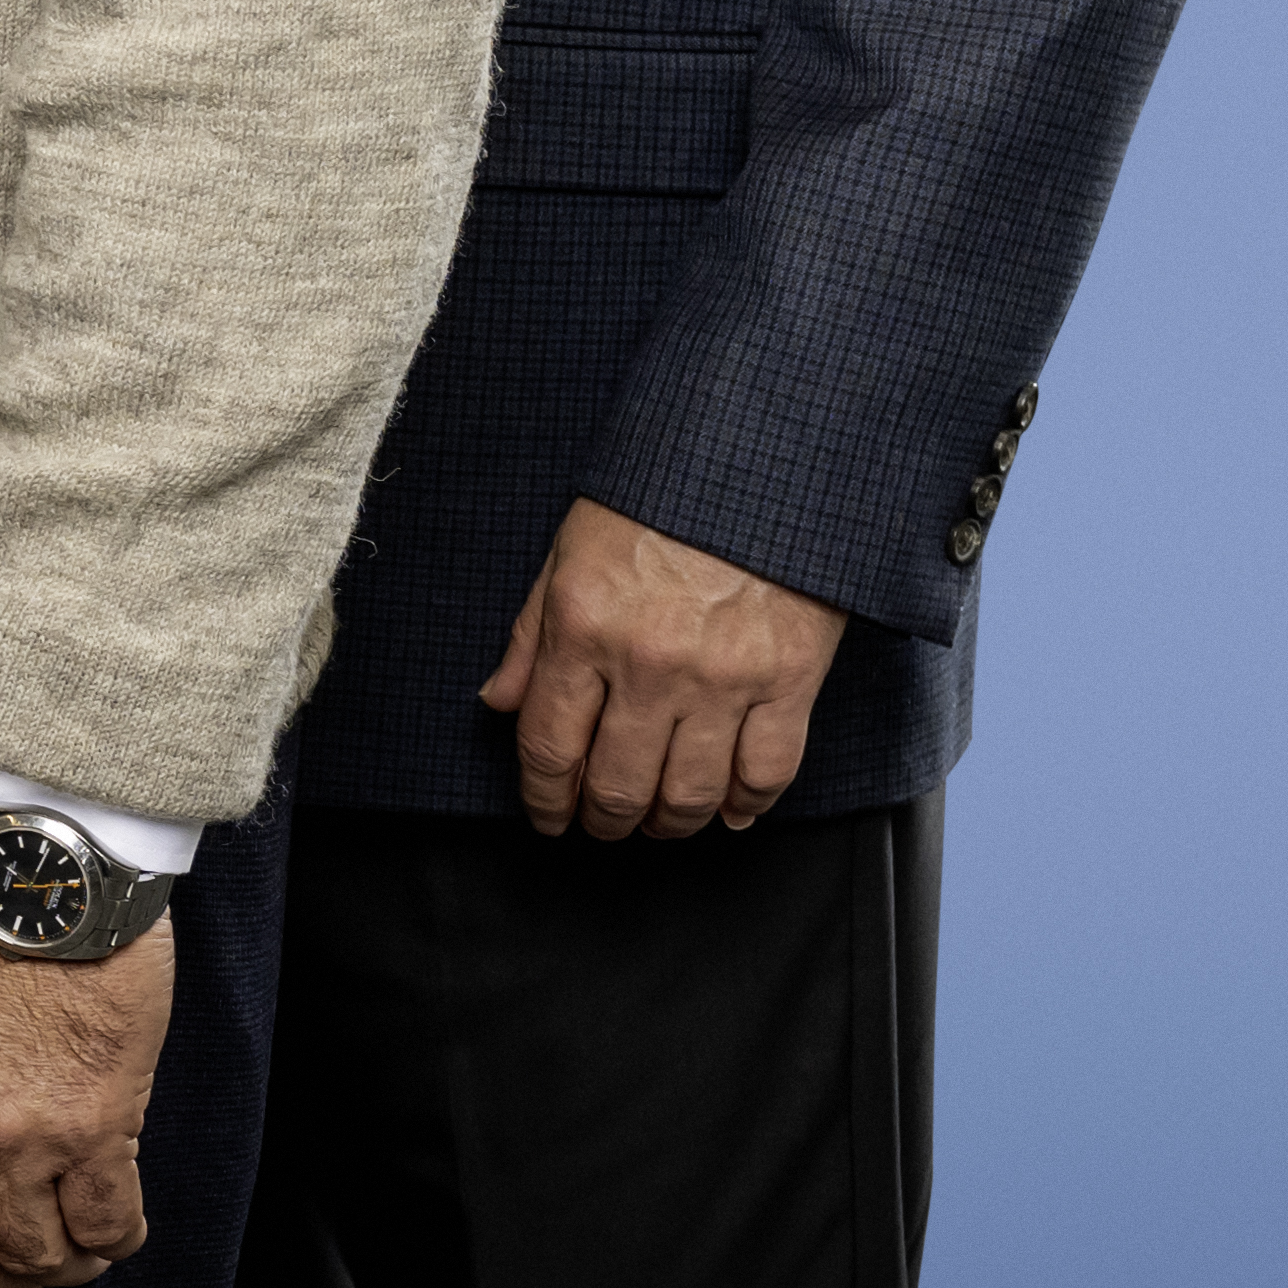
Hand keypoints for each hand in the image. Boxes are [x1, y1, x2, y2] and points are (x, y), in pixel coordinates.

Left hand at [476, 496, 849, 838]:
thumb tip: (498, 703)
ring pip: (689, 793)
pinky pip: (766, 771)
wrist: (759, 462)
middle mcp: (649, 664)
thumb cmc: (658, 499)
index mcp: (583, 629)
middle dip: (603, 820)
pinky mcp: (789, 680)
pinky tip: (731, 812)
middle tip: (602, 825)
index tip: (549, 817)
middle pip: (617, 784)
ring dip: (669, 823)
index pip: (550, 746)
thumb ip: (530, 635)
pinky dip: (747, 805)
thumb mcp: (568, 551)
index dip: (544, 798)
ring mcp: (722, 678)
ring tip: (659, 823)